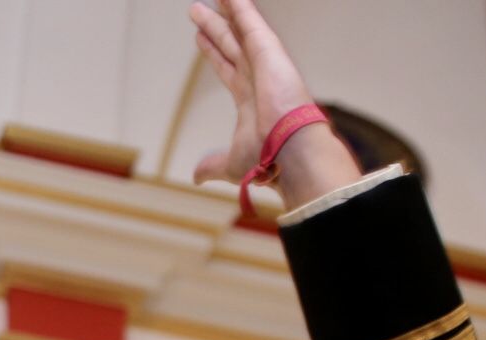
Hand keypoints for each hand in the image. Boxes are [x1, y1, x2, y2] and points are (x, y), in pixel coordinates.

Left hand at [187, 0, 359, 205]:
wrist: (289, 152)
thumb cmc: (267, 161)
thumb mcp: (231, 163)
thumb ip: (214, 164)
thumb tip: (196, 176)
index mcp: (250, 100)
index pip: (227, 68)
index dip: (212, 53)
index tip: (199, 38)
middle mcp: (256, 78)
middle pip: (229, 44)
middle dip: (214, 27)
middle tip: (197, 10)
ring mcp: (263, 62)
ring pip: (239, 29)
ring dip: (227, 10)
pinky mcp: (268, 51)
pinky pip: (250, 21)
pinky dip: (240, 7)